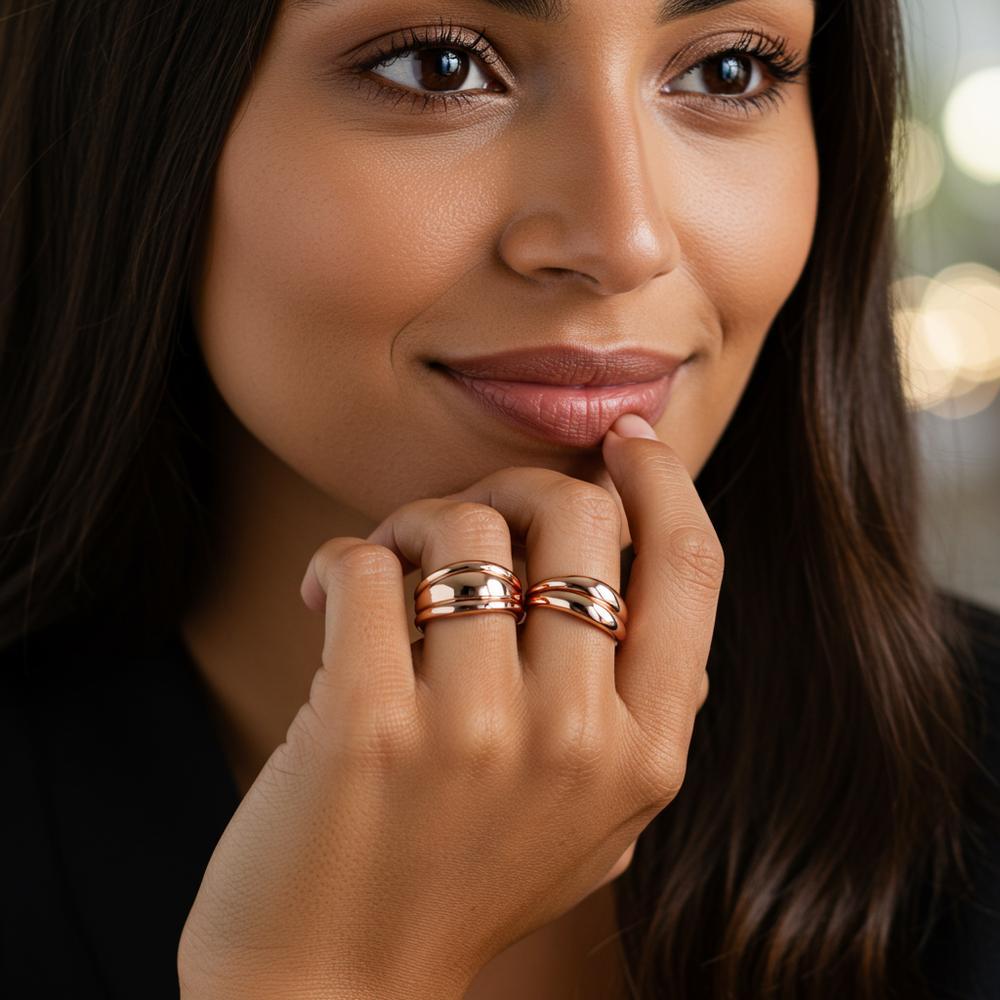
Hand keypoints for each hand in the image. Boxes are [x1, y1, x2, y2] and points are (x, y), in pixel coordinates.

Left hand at [176, 414, 721, 999]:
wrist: (332, 987)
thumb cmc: (460, 885)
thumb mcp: (596, 823)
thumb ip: (647, 716)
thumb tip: (662, 589)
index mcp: (645, 757)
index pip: (690, 570)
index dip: (663, 481)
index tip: (623, 443)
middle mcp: (577, 742)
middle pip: (578, 517)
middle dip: (515, 488)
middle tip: (465, 516)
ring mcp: (474, 734)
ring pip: (465, 525)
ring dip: (413, 522)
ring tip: (386, 565)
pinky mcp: (367, 724)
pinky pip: (367, 566)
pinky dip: (343, 561)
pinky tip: (329, 597)